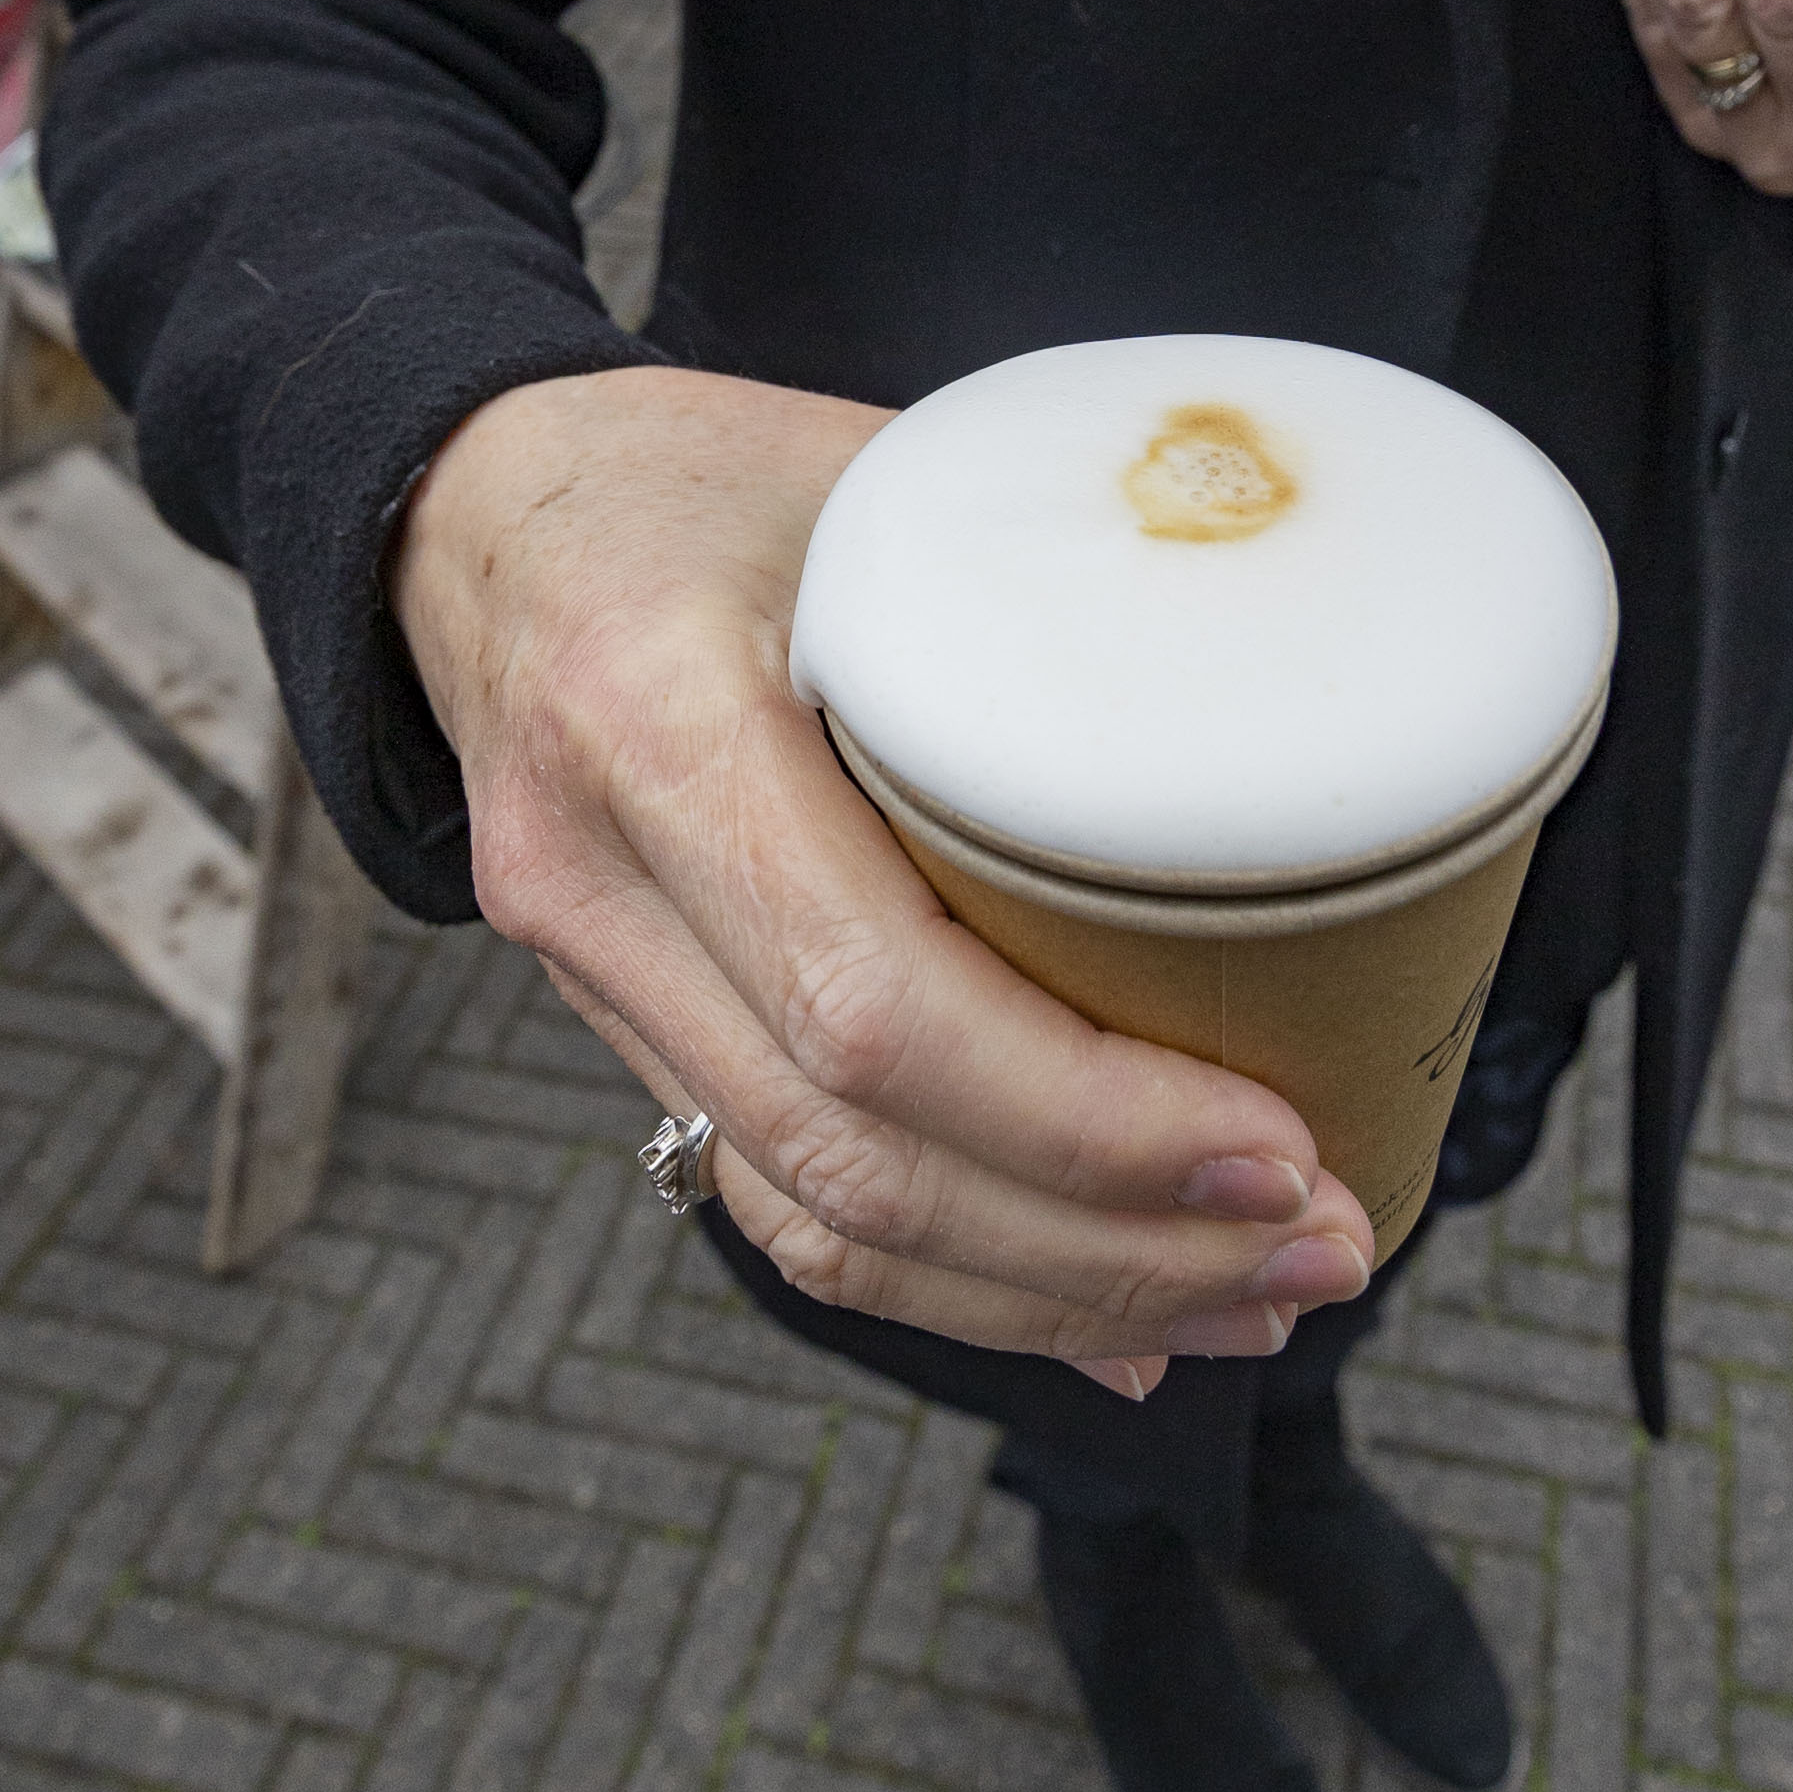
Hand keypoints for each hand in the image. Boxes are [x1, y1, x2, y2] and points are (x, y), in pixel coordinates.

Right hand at [390, 367, 1374, 1400]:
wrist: (469, 515)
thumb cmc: (690, 471)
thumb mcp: (871, 478)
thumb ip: (1051, 588)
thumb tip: (1297, 711)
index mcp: (657, 718)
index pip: (875, 1005)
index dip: (1089, 1117)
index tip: (1276, 1140)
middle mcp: (597, 880)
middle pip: (861, 1155)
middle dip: (1114, 1244)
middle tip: (1323, 1246)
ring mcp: (589, 976)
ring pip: (817, 1219)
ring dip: (1052, 1296)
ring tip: (1250, 1299)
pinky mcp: (622, 1028)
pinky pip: (779, 1197)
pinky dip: (953, 1279)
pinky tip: (1100, 1320)